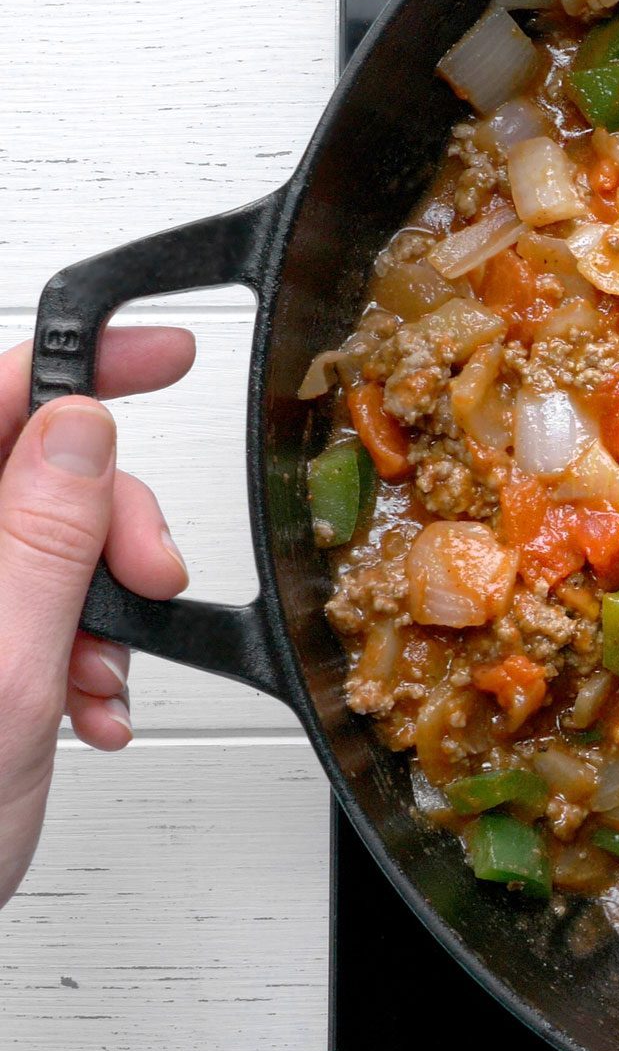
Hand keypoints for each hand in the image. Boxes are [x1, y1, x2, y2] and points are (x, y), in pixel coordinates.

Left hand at [0, 328, 195, 907]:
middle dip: (111, 519)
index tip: (160, 351)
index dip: (79, 360)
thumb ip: (42, 534)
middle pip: (27, 471)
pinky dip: (80, 648)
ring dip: (103, 603)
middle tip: (154, 578)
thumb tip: (77, 425)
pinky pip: (31, 607)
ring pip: (40, 543)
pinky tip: (84, 699)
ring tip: (106, 674)